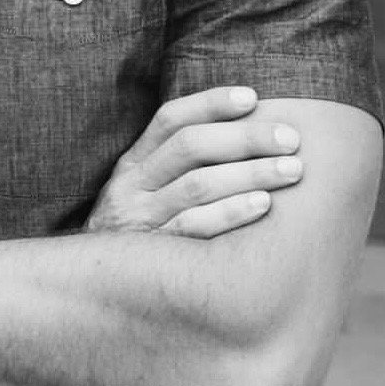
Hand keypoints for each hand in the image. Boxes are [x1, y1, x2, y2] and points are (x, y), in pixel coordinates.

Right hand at [85, 87, 301, 239]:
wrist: (92, 288)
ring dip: (249, 173)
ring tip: (291, 169)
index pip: (171, 119)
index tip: (253, 97)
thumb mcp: (145, 191)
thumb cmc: (140, 231)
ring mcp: (141, 220)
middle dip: (244, 138)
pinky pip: (195, 228)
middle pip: (190, 147)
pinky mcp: (154, 256)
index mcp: (134, 162)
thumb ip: (177, 164)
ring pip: (197, 185)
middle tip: (290, 138)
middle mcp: (133, 185)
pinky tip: (264, 205)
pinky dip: (230, 213)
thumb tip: (244, 127)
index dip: (211, 103)